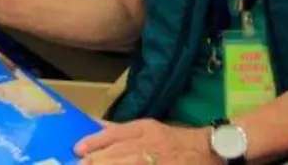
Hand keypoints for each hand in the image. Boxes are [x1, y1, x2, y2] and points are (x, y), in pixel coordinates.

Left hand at [75, 120, 214, 163]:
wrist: (210, 150)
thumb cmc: (174, 140)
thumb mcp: (148, 129)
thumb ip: (121, 131)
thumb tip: (94, 126)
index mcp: (146, 129)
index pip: (115, 133)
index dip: (95, 142)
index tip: (78, 149)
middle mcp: (151, 143)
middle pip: (119, 154)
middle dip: (97, 161)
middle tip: (80, 164)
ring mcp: (158, 160)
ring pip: (130, 163)